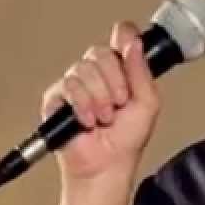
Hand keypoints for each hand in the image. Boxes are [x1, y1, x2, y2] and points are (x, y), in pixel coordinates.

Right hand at [40, 21, 159, 182]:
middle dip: (114, 81)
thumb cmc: (126, 141)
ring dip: (99, 98)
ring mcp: (75, 84)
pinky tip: (88, 120)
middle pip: (101, 52)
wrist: (106, 166)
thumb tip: (134, 42)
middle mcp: (97, 73)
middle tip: (119, 103)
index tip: (129, 48)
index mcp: (120, 70)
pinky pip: (67, 85)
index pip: (120, 37)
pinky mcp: (56, 98)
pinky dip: (82, 105)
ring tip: (104, 117)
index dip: (124, 38)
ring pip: (83, 68)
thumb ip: (142, 71)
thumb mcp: (148, 103)